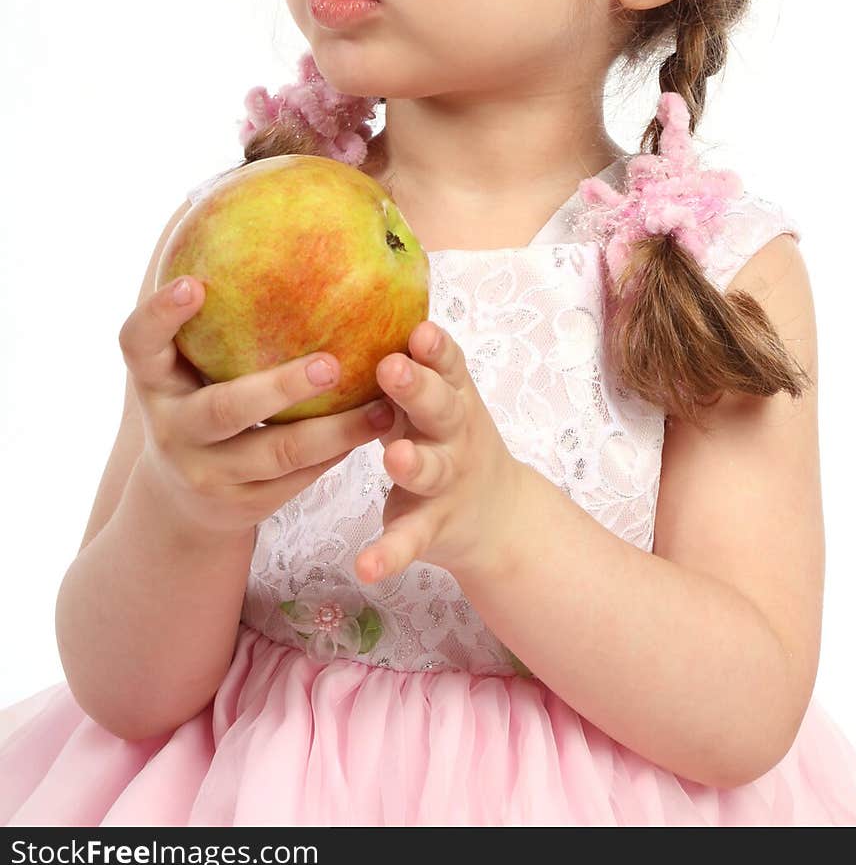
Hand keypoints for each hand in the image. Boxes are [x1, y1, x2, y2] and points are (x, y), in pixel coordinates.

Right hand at [118, 276, 397, 537]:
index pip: (138, 343)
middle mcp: (171, 428)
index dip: (160, 314)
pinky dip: (337, 454)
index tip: (195, 284)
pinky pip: (297, 480)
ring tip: (382, 405)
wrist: (182, 501)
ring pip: (275, 454)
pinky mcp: (240, 506)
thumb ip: (218, 318)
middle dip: (278, 388)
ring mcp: (204, 472)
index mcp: (154, 381)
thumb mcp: (190, 365)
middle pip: (223, 409)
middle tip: (331, 364)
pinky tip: (377, 426)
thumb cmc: (201, 398)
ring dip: (334, 432)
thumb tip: (275, 219)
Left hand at [353, 321, 523, 584]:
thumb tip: (348, 297)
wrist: (497, 515)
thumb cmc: (442, 435)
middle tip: (392, 367)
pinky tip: (365, 567)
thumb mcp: (434, 397)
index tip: (418, 329)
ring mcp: (447, 480)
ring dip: (414, 462)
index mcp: (451, 395)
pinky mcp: (433, 526)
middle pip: (441, 407)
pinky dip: (389, 554)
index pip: (448, 363)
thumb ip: (409, 363)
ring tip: (394, 458)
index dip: (435, 347)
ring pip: (431, 469)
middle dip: (419, 387)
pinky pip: (410, 539)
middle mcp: (454, 433)